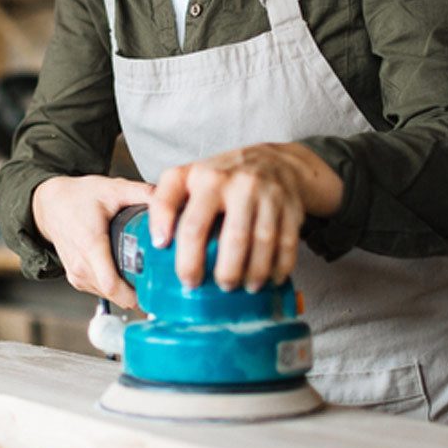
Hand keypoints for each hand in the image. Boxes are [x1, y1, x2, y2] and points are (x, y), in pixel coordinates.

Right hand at [32, 175, 154, 308]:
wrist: (51, 205)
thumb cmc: (79, 197)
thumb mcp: (113, 188)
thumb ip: (142, 193)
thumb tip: (170, 202)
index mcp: (90, 244)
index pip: (112, 284)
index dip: (135, 294)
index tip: (155, 290)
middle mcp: (80, 265)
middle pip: (115, 293)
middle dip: (138, 289)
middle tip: (159, 277)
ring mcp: (77, 274)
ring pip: (109, 295)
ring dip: (127, 288)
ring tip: (143, 270)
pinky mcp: (76, 279)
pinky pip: (101, 291)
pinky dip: (116, 285)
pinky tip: (125, 269)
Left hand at [148, 143, 343, 291]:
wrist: (276, 160)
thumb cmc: (224, 176)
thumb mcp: (189, 176)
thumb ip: (166, 201)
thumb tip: (157, 243)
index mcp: (205, 177)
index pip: (187, 217)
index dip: (176, 243)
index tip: (171, 262)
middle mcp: (237, 184)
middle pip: (230, 238)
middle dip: (221, 270)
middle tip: (207, 285)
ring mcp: (267, 195)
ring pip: (261, 243)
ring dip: (251, 273)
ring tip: (240, 287)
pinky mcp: (291, 208)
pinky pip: (287, 245)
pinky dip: (277, 268)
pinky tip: (268, 279)